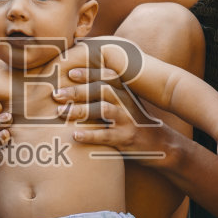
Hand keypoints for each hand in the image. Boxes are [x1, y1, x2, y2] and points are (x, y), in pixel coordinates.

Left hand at [53, 69, 175, 162]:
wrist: (161, 144)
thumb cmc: (135, 122)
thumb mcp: (125, 104)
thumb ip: (108, 94)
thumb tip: (78, 85)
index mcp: (124, 92)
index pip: (106, 77)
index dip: (88, 73)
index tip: (69, 73)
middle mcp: (125, 103)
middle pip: (101, 90)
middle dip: (77, 91)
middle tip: (56, 94)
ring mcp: (127, 120)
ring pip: (102, 110)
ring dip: (79, 110)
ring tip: (60, 112)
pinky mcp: (126, 138)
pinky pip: (106, 136)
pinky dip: (90, 135)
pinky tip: (75, 135)